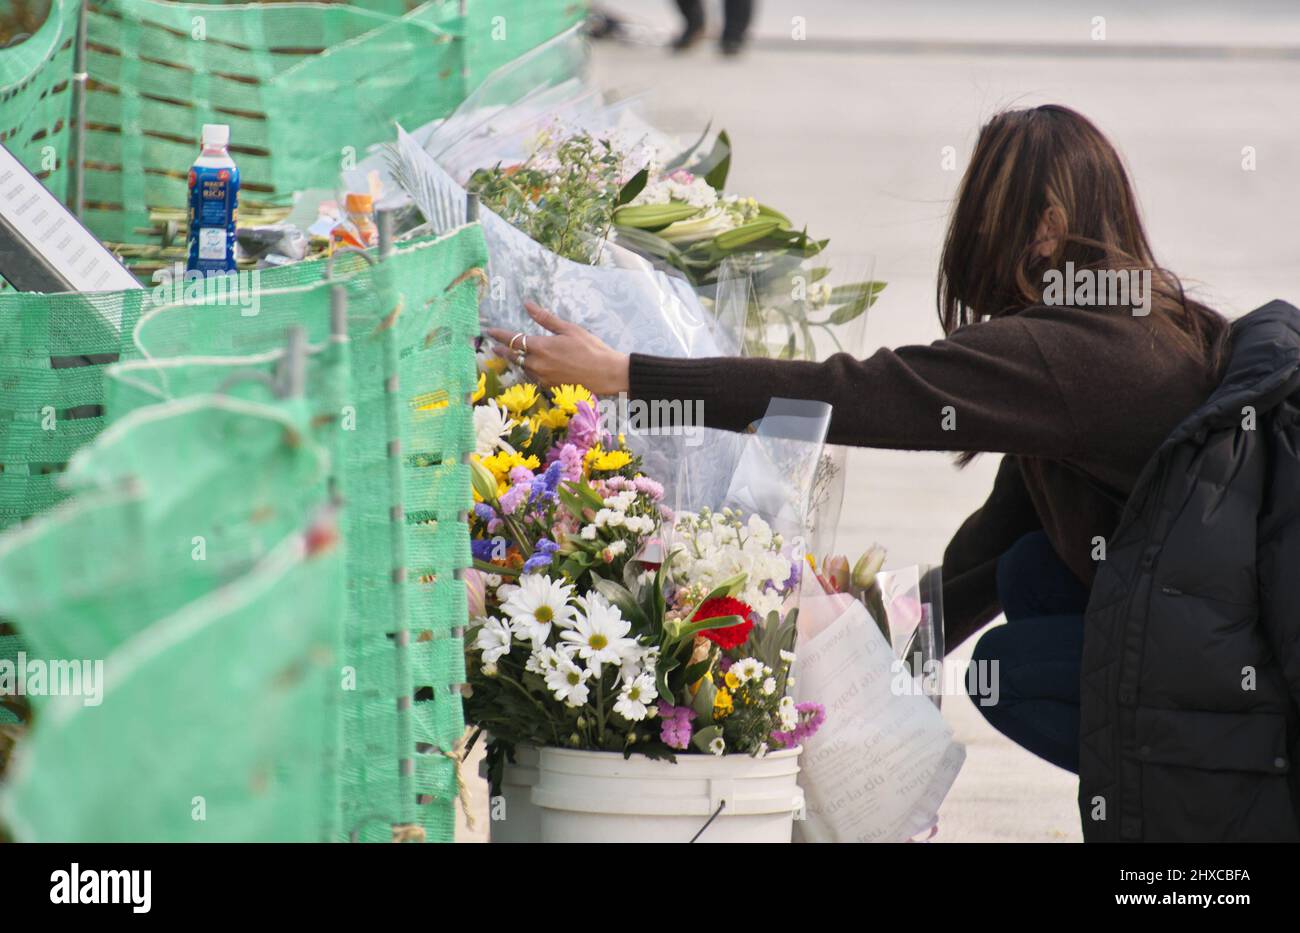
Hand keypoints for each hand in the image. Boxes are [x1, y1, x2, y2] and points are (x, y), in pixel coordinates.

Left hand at [487, 302, 629, 394]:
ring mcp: (542, 378)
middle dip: (502, 350)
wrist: (606, 374)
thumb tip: (527, 304)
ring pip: (522, 368)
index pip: (512, 339)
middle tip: (493, 346)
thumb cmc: (590, 348)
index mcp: (541, 347)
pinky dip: (529, 371)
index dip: (499, 335)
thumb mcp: (568, 329)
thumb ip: (545, 319)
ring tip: (510, 355)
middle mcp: (537, 364)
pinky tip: (530, 368)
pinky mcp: (549, 387)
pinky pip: (533, 377)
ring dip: (516, 361)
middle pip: (513, 356)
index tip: (489, 331)